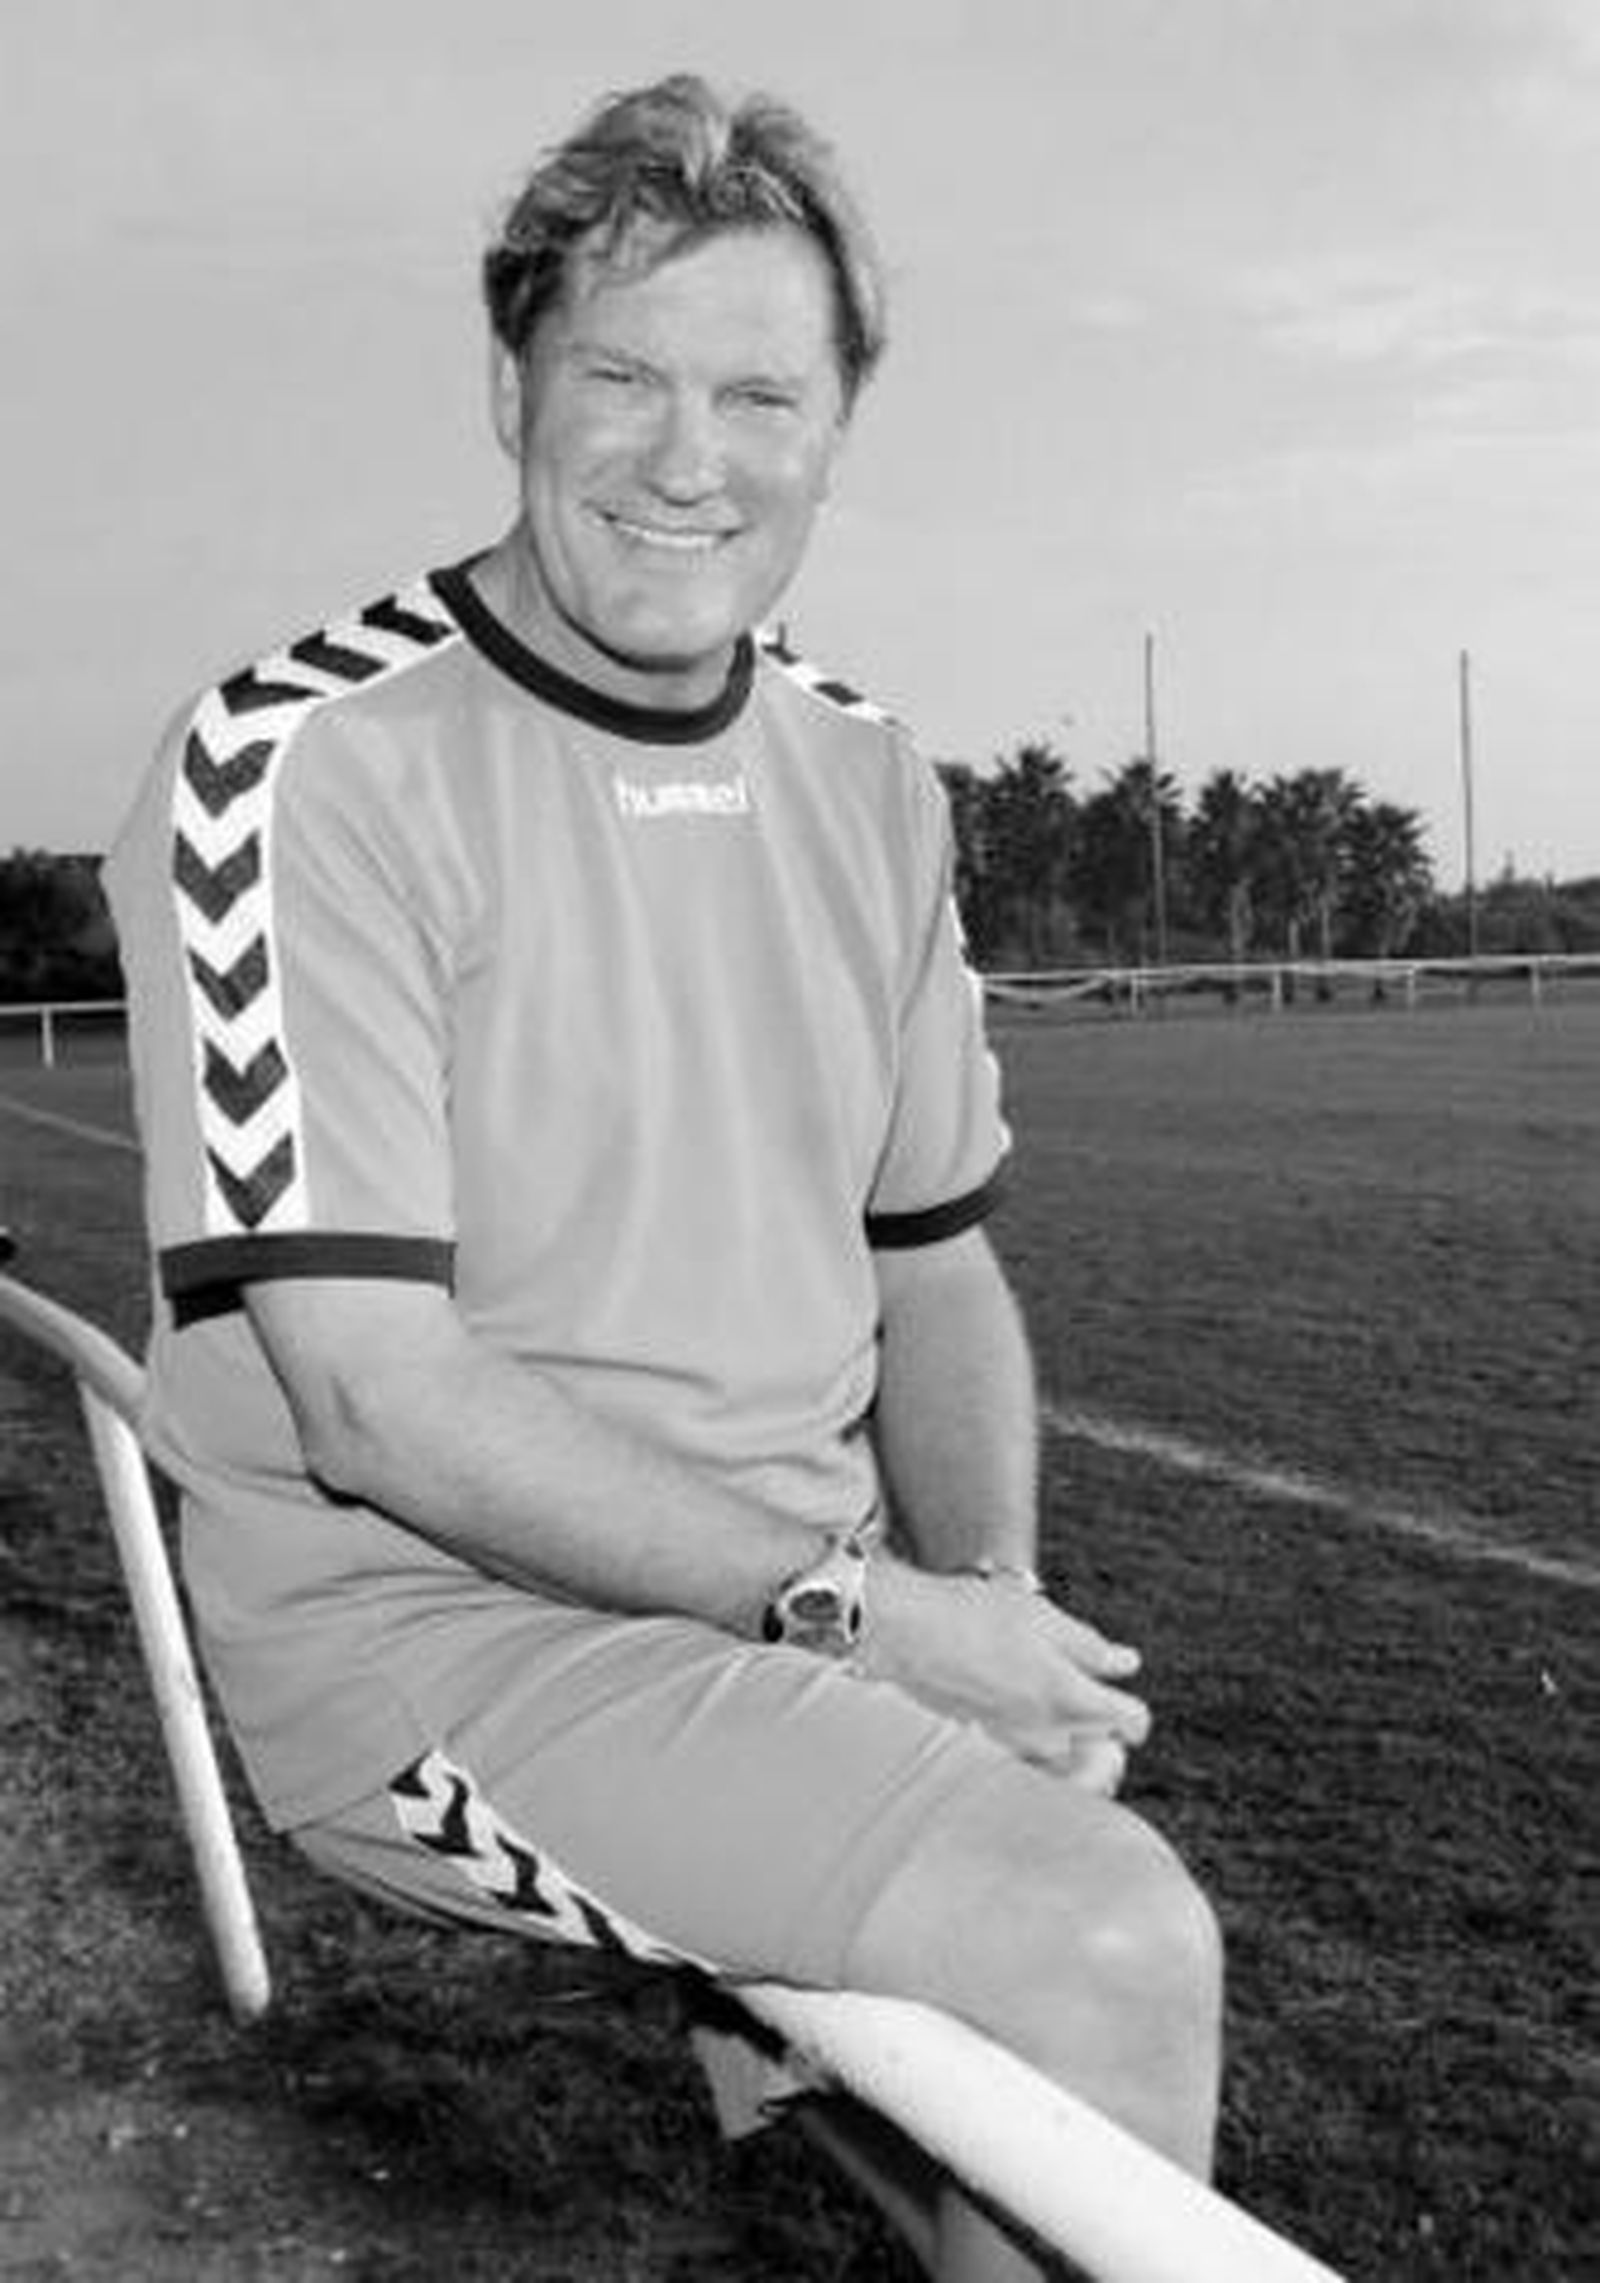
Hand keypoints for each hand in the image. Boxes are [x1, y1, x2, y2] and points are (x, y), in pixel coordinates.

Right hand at [857, 1561, 1150, 1780]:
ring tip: (1041, 1687)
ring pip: (1063, 1755)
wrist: (905, 1634)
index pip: (1133, 1723)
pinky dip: (1028, 1732)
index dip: (1134, 1706)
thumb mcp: (1042, 1617)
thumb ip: (1091, 1647)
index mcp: (1070, 1698)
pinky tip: (1008, 1692)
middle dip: (1101, 1723)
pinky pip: (1026, 1752)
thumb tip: (1127, 1664)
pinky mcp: (985, 1746)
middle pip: (1101, 1747)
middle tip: (1080, 1685)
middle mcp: (1047, 1736)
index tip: (1118, 1689)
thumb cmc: (972, 1616)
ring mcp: (1014, 1747)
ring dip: (1066, 1732)